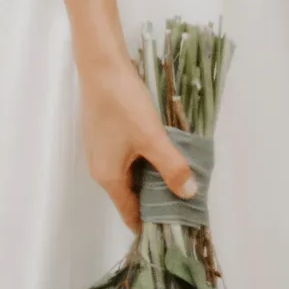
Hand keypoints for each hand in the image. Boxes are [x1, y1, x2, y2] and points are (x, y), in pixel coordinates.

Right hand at [81, 54, 197, 231]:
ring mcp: (101, 148)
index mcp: (108, 177)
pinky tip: (162, 147)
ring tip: (179, 172)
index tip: (176, 224)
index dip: (151, 222)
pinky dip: (144, 158)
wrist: (101, 64)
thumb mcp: (151, 137)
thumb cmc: (123, 104)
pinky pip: (127, 156)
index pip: (130, 213)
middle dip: (156, 197)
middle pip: (130, 193)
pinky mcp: (105, 131)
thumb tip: (188, 194)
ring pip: (130, 172)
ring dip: (152, 174)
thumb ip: (171, 166)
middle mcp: (101, 168)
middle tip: (185, 196)